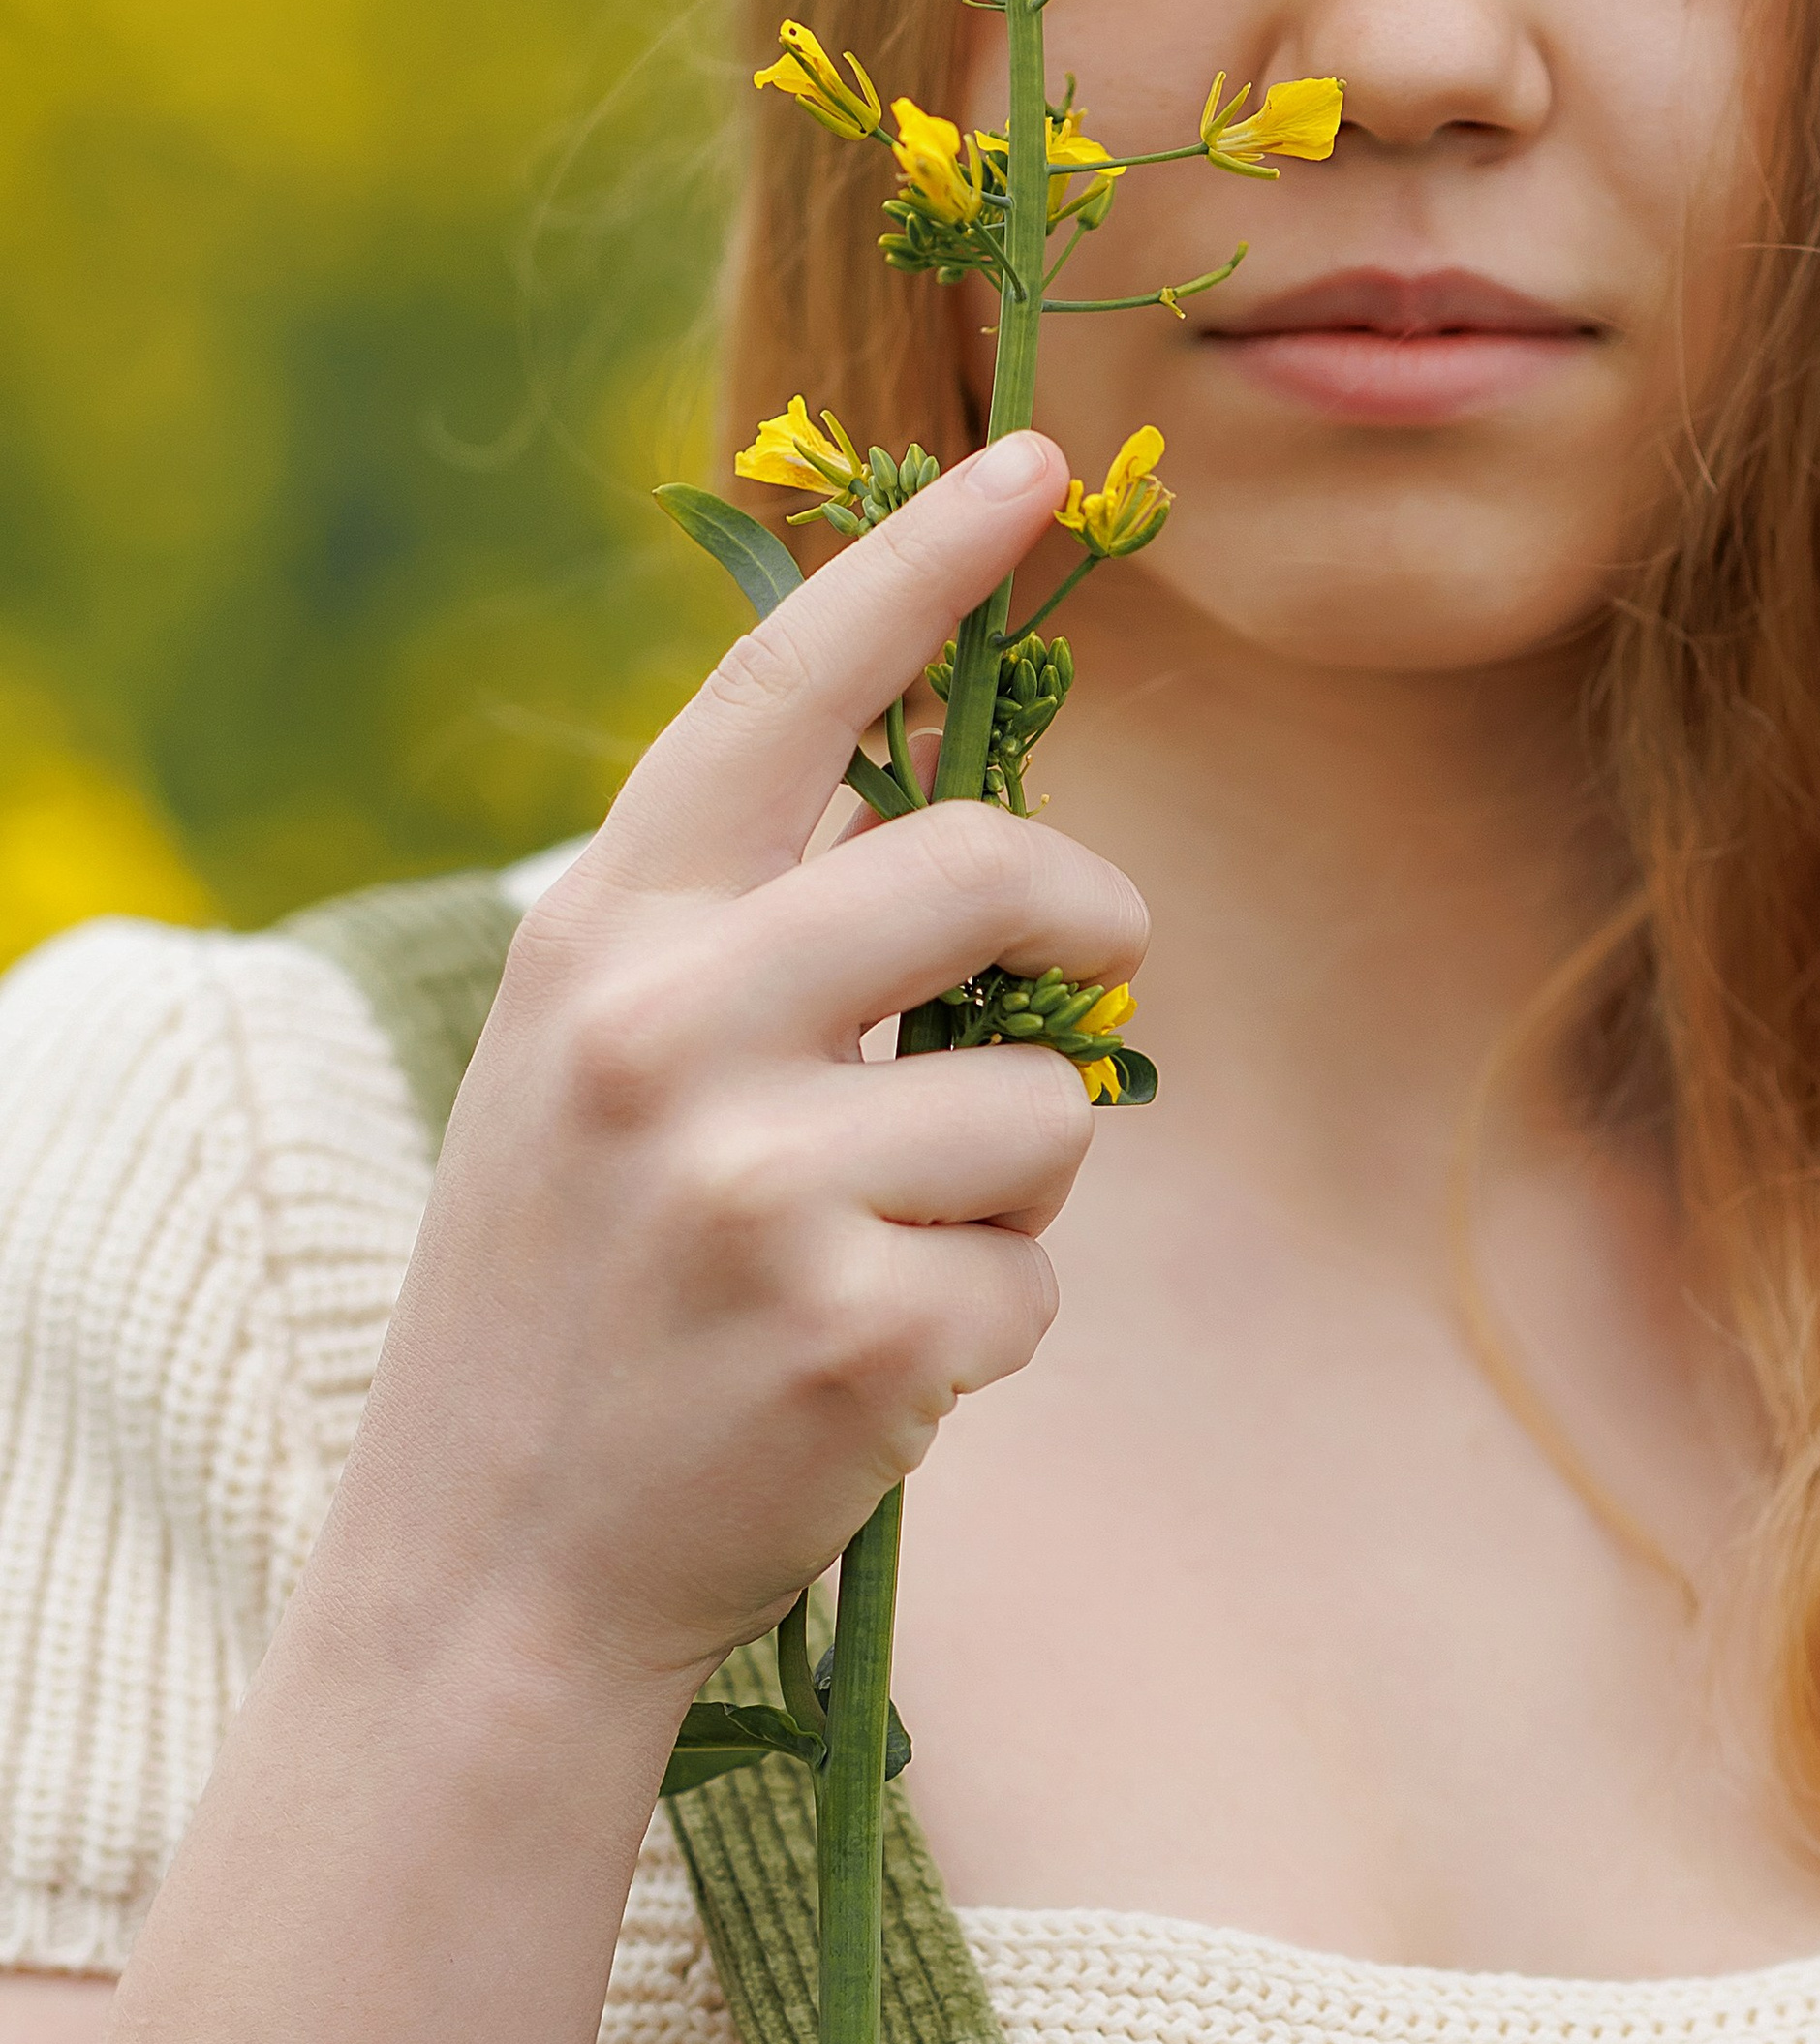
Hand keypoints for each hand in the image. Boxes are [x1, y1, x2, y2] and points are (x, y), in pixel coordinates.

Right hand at [312, 431, 1137, 1706]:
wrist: (490, 1576)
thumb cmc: (579, 1289)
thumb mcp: (597, 1061)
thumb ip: (743, 926)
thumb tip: (929, 804)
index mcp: (605, 933)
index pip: (778, 692)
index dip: (916, 568)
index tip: (1030, 466)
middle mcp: (665, 1027)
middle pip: (982, 868)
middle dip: (1085, 910)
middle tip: (1105, 953)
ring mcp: (755, 1184)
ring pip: (1046, 1104)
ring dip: (1012, 1185)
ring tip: (872, 1259)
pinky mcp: (850, 1333)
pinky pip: (1036, 1280)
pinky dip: (991, 1328)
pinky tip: (865, 1379)